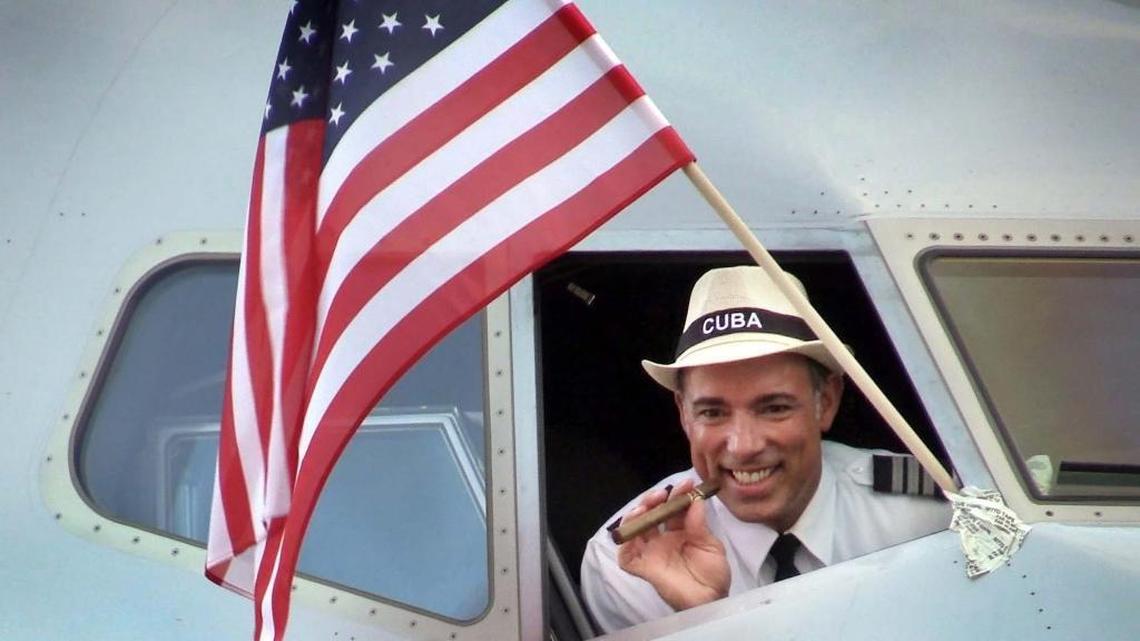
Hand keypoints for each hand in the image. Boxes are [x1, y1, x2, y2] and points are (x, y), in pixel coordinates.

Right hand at [616, 478, 729, 610]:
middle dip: (652, 500)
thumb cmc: (713, 574)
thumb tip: (695, 499)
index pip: (671, 509)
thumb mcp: (710, 545)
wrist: (712, 600)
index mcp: (678, 532)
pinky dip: (625, 541)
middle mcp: (661, 539)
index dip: (676, 495)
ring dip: (636, 514)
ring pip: (634, 529)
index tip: (686, 484)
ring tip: (646, 506)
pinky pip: (626, 555)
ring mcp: (650, 553)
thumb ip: (699, 524)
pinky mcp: (643, 568)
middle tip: (662, 493)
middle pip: (649, 514)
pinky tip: (633, 529)